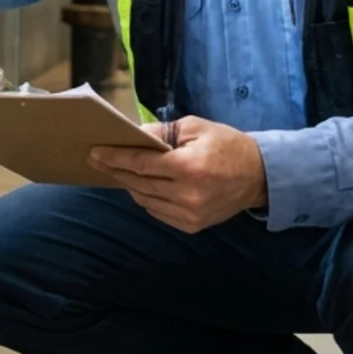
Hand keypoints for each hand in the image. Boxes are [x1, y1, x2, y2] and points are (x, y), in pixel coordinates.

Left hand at [89, 117, 269, 233]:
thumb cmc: (226, 145)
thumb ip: (162, 132)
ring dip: (129, 185)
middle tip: (98, 160)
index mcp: (189, 167)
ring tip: (118, 171)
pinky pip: (157, 212)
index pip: (141, 163)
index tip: (95, 152)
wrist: (258, 176)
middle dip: (116, 170)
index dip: (115, 157)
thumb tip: (134, 136)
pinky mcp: (192, 226)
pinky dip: (146, 198)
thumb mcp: (195, 127)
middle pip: (139, 183)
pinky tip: (141, 186)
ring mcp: (190, 214)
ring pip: (145, 199)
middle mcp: (188, 195)